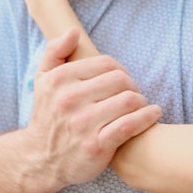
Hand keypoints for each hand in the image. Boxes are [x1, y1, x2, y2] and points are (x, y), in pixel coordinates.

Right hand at [26, 30, 161, 186]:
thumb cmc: (47, 116)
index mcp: (60, 80)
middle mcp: (70, 100)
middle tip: (134, 94)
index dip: (120, 69)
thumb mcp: (42, 80)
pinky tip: (153, 114)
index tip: (122, 81)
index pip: (106, 63)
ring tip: (142, 105)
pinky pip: (130, 125)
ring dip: (142, 101)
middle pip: (120, 80)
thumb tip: (73, 32)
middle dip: (133, 85)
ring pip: (128, 100)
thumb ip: (55, 51)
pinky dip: (147, 117)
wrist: (40, 160)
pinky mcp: (96, 146)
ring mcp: (84, 124)